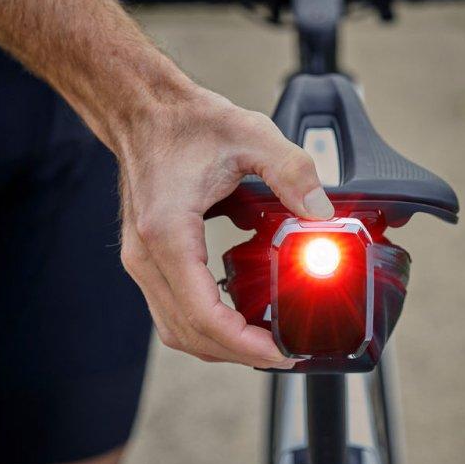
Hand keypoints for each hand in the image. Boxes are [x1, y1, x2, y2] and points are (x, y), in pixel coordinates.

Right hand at [116, 87, 333, 368]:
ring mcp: (142, 261)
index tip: (280, 352)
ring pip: (176, 329)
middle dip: (238, 353)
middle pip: (189, 333)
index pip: (203, 313)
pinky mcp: (147, 260)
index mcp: (169, 232)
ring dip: (220, 346)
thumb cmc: (186, 122)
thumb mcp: (251, 135)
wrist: (143, 109)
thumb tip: (322, 215)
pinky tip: (238, 322)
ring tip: (265, 345)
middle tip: (284, 353)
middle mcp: (148, 256)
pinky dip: (206, 326)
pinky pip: (172, 311)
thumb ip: (293, 174)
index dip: (244, 344)